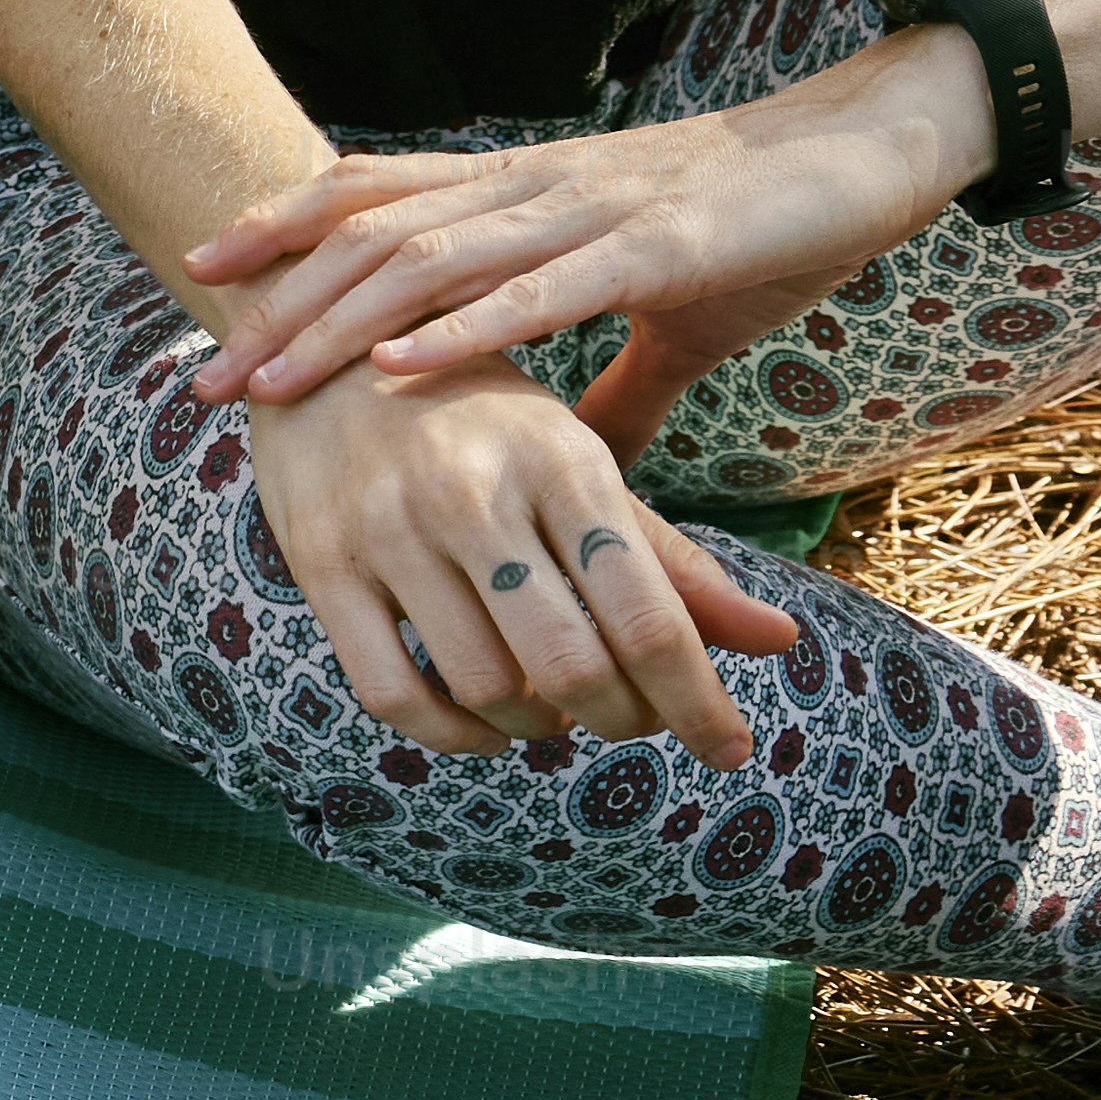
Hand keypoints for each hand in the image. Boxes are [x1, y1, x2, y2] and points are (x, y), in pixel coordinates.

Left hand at [180, 38, 985, 454]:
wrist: (873, 156)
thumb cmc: (766, 234)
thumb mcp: (671, 322)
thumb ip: (615, 391)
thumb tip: (577, 465)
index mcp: (530, 195)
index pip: (377, 197)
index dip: (283, 226)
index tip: (202, 277)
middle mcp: (539, 191)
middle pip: (374, 238)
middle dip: (279, 306)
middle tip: (204, 376)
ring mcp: (592, 213)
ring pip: (434, 264)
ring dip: (339, 327)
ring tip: (268, 382)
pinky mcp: (659, 247)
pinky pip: (542, 292)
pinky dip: (464, 330)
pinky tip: (399, 366)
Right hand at [238, 375, 807, 763]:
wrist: (326, 350)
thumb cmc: (479, 418)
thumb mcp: (580, 464)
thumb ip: (672, 561)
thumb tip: (781, 642)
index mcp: (560, 460)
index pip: (648, 612)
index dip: (697, 700)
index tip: (731, 749)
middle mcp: (474, 491)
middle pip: (572, 665)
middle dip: (620, 718)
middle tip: (629, 720)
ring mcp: (389, 528)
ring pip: (486, 687)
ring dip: (537, 727)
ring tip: (552, 711)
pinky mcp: (319, 562)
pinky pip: (392, 692)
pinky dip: (451, 734)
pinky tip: (482, 725)